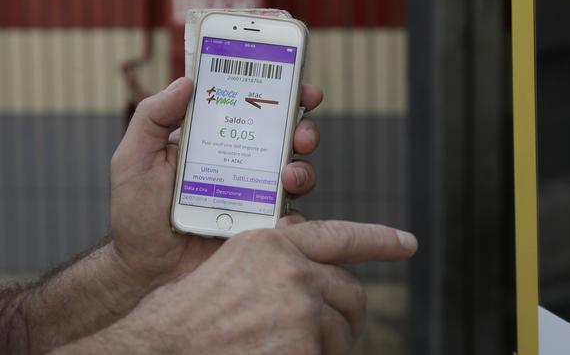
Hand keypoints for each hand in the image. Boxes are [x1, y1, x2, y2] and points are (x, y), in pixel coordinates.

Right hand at [87, 222, 417, 354]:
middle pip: (349, 293)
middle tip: (322, 338)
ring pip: (344, 329)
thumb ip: (276, 269)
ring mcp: (299, 303)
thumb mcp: (231, 273)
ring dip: (327, 346)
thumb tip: (314, 279)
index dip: (378, 240)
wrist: (153, 350)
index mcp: (270, 243)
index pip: (338, 236)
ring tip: (286, 350)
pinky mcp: (303, 341)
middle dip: (342, 317)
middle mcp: (290, 266)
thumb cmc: (185, 321)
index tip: (407, 243)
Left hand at [109, 78, 323, 286]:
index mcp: (217, 139)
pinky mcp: (262, 229)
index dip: (283, 93)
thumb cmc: (137, 212)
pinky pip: (291, 220)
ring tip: (288, 177)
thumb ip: (152, 117)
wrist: (146, 268)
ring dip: (303, 171)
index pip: (254, 108)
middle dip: (304, 130)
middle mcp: (243, 163)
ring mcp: (256, 196)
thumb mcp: (135, 158)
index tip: (300, 87)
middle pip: (287, 138)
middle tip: (301, 134)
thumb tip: (186, 82)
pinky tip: (283, 221)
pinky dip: (295, 219)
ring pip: (297, 175)